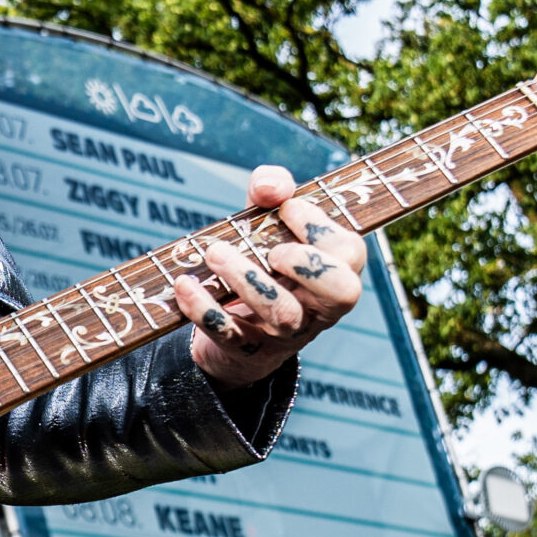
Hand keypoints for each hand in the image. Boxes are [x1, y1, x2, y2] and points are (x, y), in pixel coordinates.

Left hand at [179, 164, 368, 391]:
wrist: (234, 327)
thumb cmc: (260, 260)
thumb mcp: (267, 220)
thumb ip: (272, 190)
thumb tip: (270, 186)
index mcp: (334, 271)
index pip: (350, 253)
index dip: (320, 228)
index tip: (287, 208)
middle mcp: (319, 306)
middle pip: (341, 292)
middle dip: (307, 263)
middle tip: (273, 250)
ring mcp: (287, 333)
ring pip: (283, 314)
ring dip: (248, 278)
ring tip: (215, 253)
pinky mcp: (248, 351)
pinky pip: (231, 335)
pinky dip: (205, 309)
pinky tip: (185, 284)